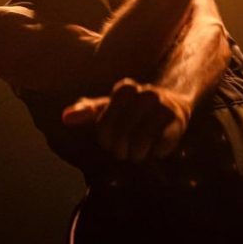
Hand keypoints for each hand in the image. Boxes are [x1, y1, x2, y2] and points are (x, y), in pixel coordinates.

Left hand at [62, 78, 190, 161]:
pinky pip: (160, 147)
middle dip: (120, 150)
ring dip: (136, 155)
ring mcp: (163, 107)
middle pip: (121, 138)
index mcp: (125, 88)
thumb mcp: (109, 108)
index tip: (110, 140)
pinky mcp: (177, 122)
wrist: (173, 106)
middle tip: (125, 149)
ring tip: (137, 153)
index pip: (104, 126)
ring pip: (139, 145)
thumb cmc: (133, 110)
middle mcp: (145, 94)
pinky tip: (156, 148)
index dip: (105, 139)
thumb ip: (87, 111)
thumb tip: (65, 118)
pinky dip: (155, 153)